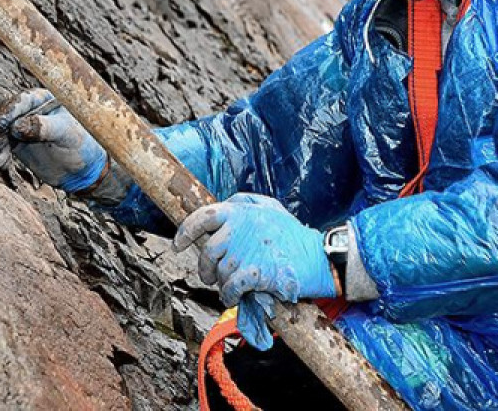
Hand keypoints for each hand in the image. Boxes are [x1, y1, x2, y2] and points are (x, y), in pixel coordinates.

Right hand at [0, 88, 106, 192]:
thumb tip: (17, 126)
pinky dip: (0, 153)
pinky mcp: (18, 143)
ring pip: (2, 130)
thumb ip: (43, 127)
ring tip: (0, 160)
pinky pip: (3, 145)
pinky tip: (1, 163)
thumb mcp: (66, 134)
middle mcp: (31, 110)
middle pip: (8, 113)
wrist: (84, 169)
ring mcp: (23, 126)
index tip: (3, 122)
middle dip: (0, 128)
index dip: (12, 109)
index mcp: (46, 99)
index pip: (25, 99)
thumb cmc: (82, 144)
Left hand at [173, 193, 336, 349]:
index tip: (178, 244)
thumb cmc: (292, 235)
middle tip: (210, 276)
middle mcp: (239, 229)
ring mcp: (246, 251)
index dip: (185, 231)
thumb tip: (223, 204)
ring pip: (219, 272)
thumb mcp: (270, 207)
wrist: (319, 258)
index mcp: (240, 212)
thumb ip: (244, 201)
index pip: (202, 217)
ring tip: (229, 287)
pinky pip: (230, 287)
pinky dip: (229, 295)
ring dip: (221, 283)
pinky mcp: (255, 273)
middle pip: (207, 251)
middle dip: (205, 268)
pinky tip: (234, 297)